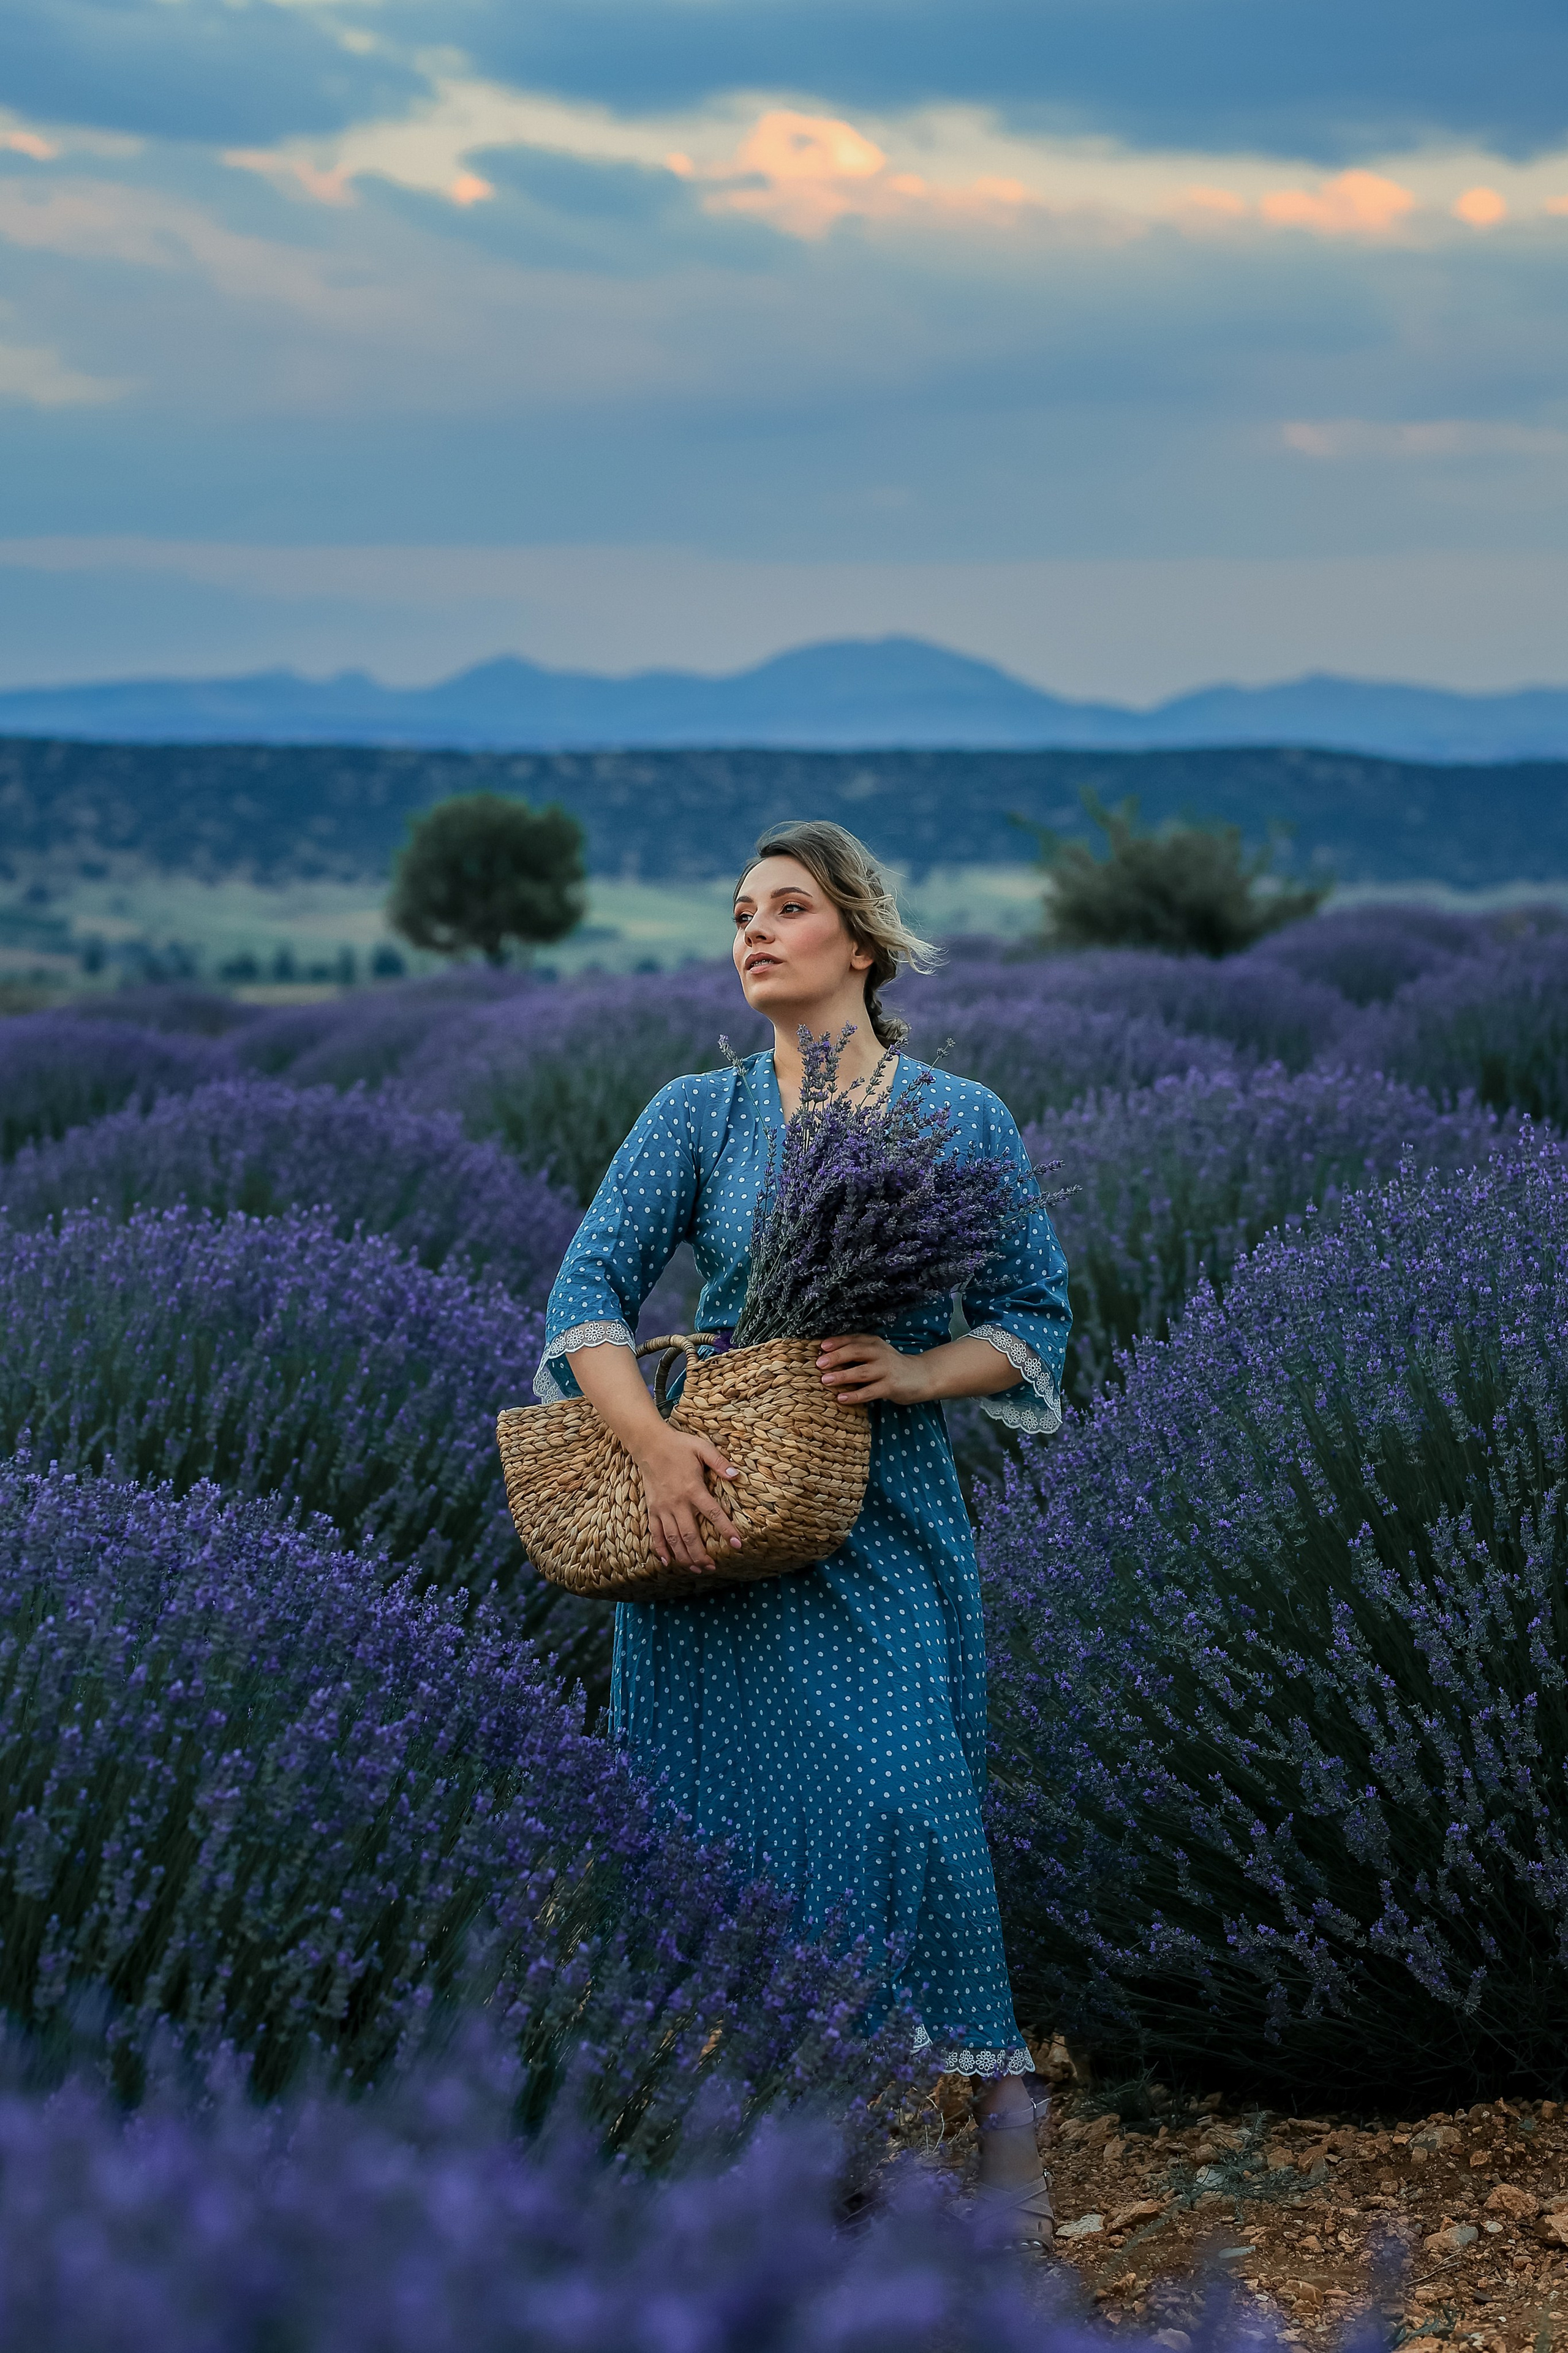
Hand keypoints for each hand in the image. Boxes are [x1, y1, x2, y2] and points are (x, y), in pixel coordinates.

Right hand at [632, 1426, 742, 1569]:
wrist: (649, 1444)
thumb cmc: (679, 1445)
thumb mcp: (702, 1448)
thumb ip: (719, 1462)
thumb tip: (735, 1474)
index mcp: (692, 1488)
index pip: (713, 1513)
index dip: (726, 1530)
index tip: (737, 1544)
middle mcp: (677, 1502)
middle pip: (690, 1535)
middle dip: (701, 1554)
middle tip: (712, 1567)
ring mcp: (662, 1508)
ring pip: (673, 1539)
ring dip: (684, 1557)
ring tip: (696, 1569)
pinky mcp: (652, 1509)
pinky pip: (655, 1533)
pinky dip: (660, 1549)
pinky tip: (667, 1562)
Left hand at [815, 1334, 931, 1406]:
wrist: (921, 1376)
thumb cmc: (892, 1366)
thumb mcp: (876, 1354)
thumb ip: (857, 1354)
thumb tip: (828, 1357)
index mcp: (874, 1343)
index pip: (853, 1339)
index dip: (837, 1342)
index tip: (821, 1347)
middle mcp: (880, 1353)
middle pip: (855, 1352)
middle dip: (836, 1357)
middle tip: (819, 1363)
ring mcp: (886, 1370)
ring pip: (861, 1372)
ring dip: (842, 1376)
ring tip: (826, 1380)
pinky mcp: (890, 1386)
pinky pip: (869, 1391)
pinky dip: (855, 1395)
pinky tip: (841, 1398)